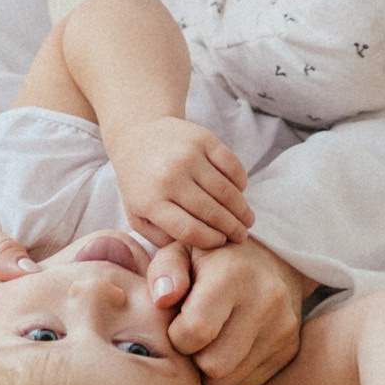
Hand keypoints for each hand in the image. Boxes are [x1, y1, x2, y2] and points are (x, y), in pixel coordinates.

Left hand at [110, 116, 252, 249]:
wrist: (137, 135)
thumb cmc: (140, 182)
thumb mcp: (138, 214)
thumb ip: (160, 237)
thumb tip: (192, 249)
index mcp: (150, 201)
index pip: (189, 230)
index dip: (211, 241)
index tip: (221, 243)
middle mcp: (168, 178)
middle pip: (211, 212)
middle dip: (232, 228)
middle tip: (242, 236)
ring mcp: (187, 156)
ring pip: (225, 190)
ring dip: (241, 209)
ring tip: (247, 219)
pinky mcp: (202, 139)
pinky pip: (232, 165)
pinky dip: (240, 181)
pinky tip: (240, 192)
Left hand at [170, 240, 310, 384]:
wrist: (270, 259)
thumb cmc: (211, 259)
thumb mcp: (181, 251)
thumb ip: (164, 271)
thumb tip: (163, 299)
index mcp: (233, 273)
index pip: (195, 331)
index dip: (176, 334)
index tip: (178, 321)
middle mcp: (266, 301)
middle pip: (213, 365)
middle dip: (195, 356)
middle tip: (195, 335)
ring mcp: (283, 327)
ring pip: (228, 381)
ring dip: (211, 367)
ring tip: (212, 340)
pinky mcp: (290, 349)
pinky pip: (246, 383)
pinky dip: (231, 372)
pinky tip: (230, 346)